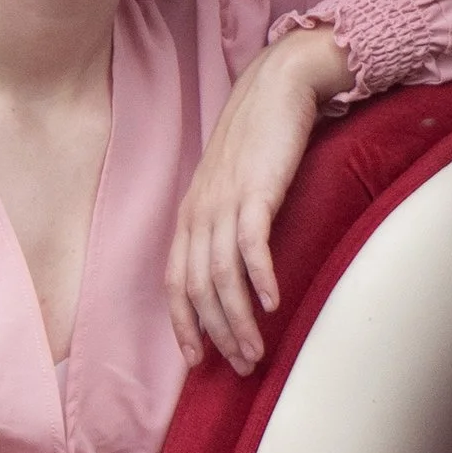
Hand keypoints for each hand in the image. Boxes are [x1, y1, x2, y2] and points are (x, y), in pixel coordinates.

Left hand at [166, 24, 353, 373]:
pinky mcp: (255, 190)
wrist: (277, 86)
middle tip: (240, 366)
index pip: (174, 282)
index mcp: (189, 214)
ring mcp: (224, 201)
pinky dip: (259, 277)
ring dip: (238, 319)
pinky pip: (250, 244)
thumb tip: (236, 266)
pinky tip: (273, 303)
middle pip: (196, 288)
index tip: (197, 361)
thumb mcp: (231, 185)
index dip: (183, 324)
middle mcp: (199, 212)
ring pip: (221, 276)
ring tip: (255, 351)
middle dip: (216, 334)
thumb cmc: (258, 138)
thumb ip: (226, 222)